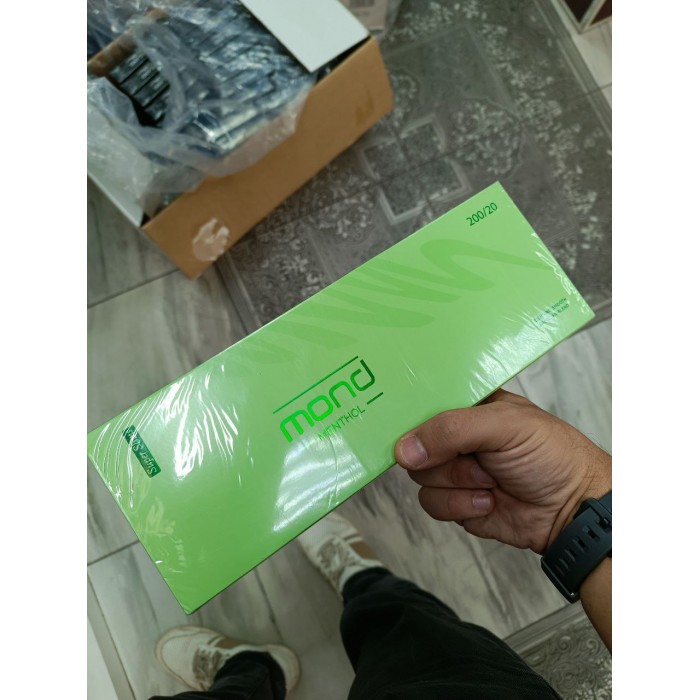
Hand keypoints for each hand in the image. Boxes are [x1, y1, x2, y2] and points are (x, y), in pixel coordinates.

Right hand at [394, 389, 610, 553]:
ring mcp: (456, 470)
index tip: (415, 427)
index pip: (426, 404)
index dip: (415, 416)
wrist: (572, 509)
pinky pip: (432, 503)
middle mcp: (458, 437)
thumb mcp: (504, 425)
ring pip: (422, 477)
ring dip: (458, 483)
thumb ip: (452, 429)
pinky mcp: (456, 501)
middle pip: (418, 444)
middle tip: (479, 459)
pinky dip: (460, 505)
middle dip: (447, 458)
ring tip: (491, 481)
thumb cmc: (551, 455)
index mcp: (469, 407)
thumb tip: (406, 449)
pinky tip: (489, 501)